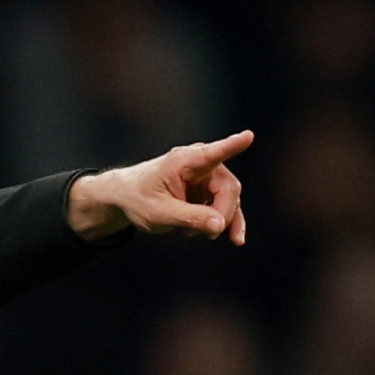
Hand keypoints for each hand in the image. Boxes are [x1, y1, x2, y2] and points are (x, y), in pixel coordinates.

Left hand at [66, 130, 252, 244]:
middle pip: (228, 188)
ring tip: (200, 235)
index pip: (212, 153)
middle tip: (209, 234)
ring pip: (229, 198)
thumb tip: (220, 225)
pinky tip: (235, 238)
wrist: (127, 197)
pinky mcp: (207, 189)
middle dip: (223, 213)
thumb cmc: (138, 199)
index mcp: (184, 162)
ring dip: (220, 220)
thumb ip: (189, 218)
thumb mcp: (159, 213)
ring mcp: (206, 176)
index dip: (232, 145)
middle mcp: (200, 163)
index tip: (248, 136)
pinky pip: (225, 205)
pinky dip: (226, 221)